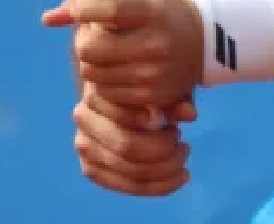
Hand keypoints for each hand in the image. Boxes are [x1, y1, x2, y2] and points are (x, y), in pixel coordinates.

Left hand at [42, 0, 205, 108]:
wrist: (202, 42)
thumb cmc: (157, 11)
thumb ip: (88, 1)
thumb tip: (47, 19)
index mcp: (150, 11)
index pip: (108, 10)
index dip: (85, 9)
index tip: (81, 10)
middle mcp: (154, 43)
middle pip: (91, 48)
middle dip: (83, 41)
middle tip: (92, 35)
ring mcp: (153, 73)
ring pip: (93, 73)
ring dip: (91, 63)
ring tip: (107, 52)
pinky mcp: (151, 96)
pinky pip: (106, 93)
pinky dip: (104, 82)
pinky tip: (117, 69)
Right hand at [71, 80, 196, 195]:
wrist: (117, 95)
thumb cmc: (144, 88)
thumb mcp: (161, 86)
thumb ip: (175, 98)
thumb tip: (190, 115)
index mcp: (97, 93)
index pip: (126, 116)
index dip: (151, 126)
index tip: (176, 129)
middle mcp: (83, 118)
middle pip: (127, 147)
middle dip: (163, 152)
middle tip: (184, 146)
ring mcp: (85, 146)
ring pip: (128, 171)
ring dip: (164, 172)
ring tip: (183, 159)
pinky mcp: (90, 168)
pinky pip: (125, 187)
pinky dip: (156, 187)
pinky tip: (177, 178)